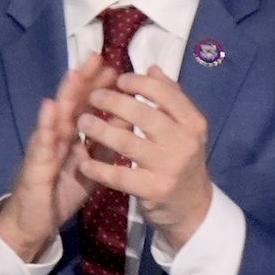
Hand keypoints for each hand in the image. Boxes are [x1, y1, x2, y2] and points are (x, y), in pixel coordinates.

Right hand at [0, 56, 106, 260]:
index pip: (86, 106)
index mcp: (71, 137)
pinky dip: (45, 123)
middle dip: (83, 81)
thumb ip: (107, 147)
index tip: (115, 67)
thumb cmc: (61, 193)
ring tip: (75, 73)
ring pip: (55, 117)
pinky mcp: (34, 165)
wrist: (34, 223)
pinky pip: (41, 143)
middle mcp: (56, 137)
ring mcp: (43, 148)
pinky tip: (50, 107)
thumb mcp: (93, 169)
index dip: (99, 87)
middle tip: (97, 57)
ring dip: (65, 94)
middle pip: (71, 104)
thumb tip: (130, 123)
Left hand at [73, 64, 213, 245]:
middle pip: (143, 114)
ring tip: (81, 122)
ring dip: (99, 129)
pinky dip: (97, 167)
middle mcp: (184, 142)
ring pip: (127, 142)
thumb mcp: (184, 129)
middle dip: (113, 102)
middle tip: (93, 97)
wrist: (192, 207)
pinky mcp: (152, 189)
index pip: (165, 93)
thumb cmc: (181, 160)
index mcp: (193, 123)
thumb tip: (152, 68)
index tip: (118, 79)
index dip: (139, 83)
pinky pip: (118, 175)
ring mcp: (168, 166)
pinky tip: (82, 161)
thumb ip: (170, 98)